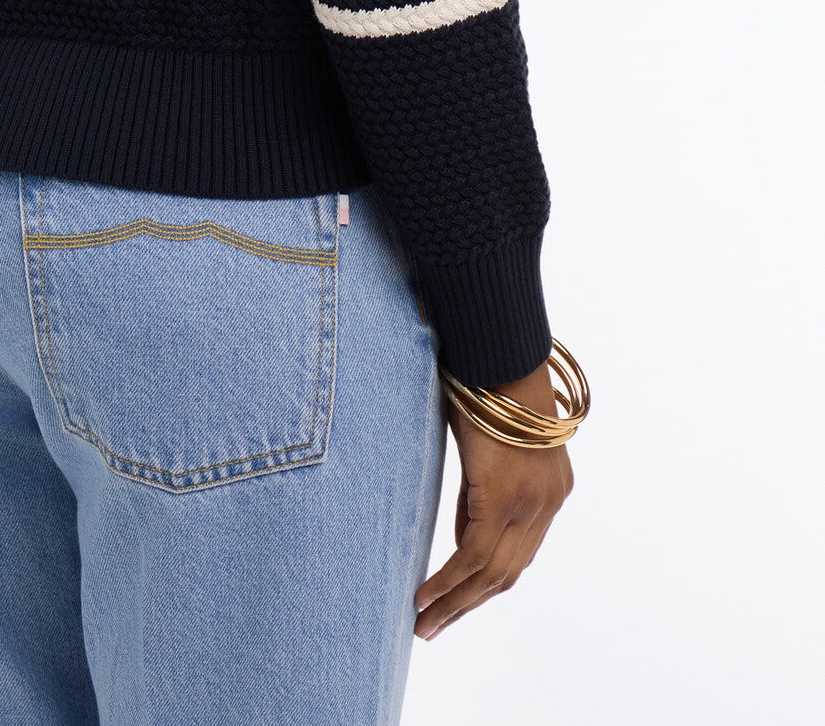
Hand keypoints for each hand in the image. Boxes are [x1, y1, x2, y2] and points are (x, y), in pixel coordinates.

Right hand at [413, 361, 573, 639]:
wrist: (500, 348)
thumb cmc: (488, 380)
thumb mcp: (487, 442)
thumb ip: (482, 489)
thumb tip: (463, 533)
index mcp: (552, 488)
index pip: (519, 551)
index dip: (487, 580)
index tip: (457, 599)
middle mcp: (548, 502)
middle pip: (509, 572)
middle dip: (470, 604)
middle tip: (434, 627)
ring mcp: (529, 503)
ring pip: (492, 573)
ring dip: (456, 603)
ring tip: (424, 625)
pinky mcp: (502, 497)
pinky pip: (473, 554)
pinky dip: (448, 581)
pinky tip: (424, 597)